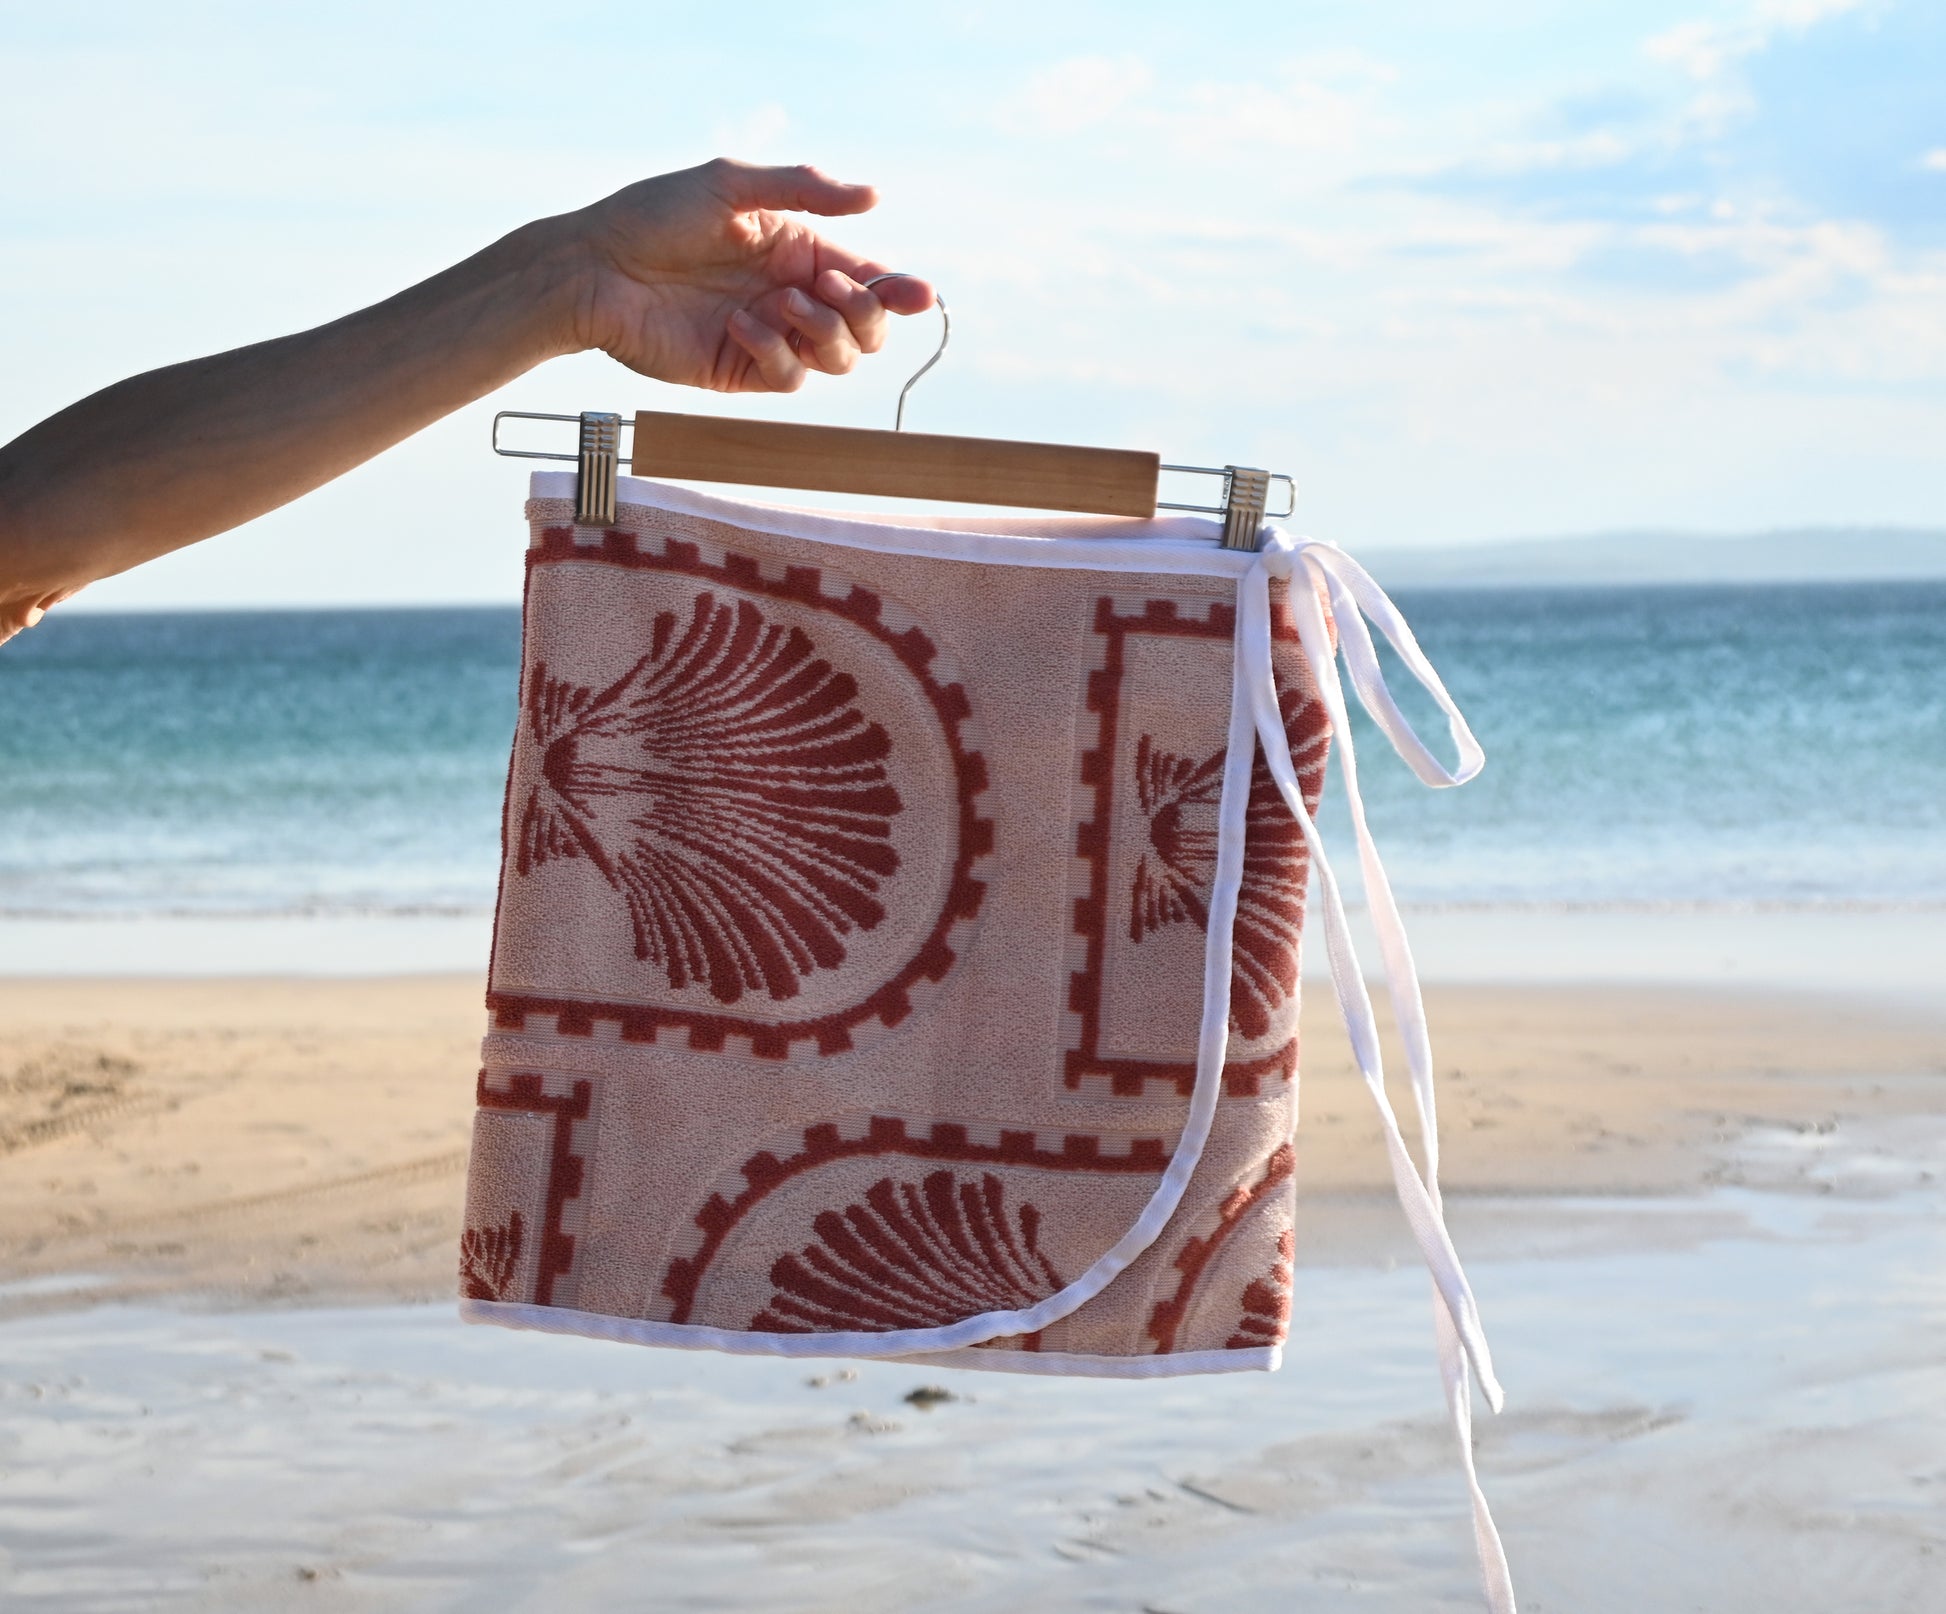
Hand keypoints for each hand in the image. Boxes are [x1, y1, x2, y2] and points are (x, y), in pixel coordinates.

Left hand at [564, 159, 935, 392]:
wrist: (595, 267)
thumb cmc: (655, 216)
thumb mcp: (732, 185)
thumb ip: (804, 190)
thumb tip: (875, 197)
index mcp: (797, 251)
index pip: (866, 279)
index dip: (898, 290)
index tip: (917, 293)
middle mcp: (790, 296)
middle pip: (865, 329)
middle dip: (865, 313)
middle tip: (832, 290)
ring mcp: (768, 337)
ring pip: (838, 360)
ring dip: (825, 332)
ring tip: (782, 301)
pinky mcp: (739, 370)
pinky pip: (788, 378)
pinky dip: (775, 351)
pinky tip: (740, 324)